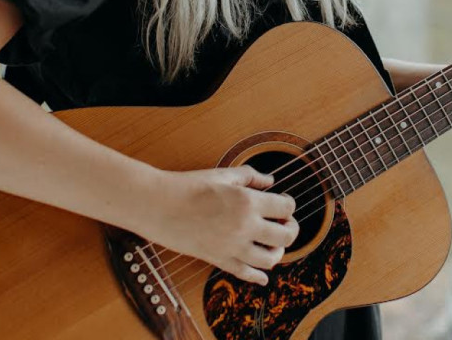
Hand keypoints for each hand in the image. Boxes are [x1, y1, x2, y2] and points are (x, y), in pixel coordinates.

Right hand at [140, 165, 298, 284]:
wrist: (160, 206)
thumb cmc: (190, 186)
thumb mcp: (223, 175)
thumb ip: (251, 176)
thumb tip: (270, 181)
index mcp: (247, 202)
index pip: (285, 208)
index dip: (288, 204)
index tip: (283, 202)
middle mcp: (244, 227)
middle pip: (285, 237)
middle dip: (291, 229)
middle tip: (286, 223)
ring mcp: (232, 247)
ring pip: (270, 260)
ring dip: (278, 252)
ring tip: (274, 244)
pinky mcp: (219, 260)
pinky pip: (246, 275)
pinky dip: (258, 277)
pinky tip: (263, 275)